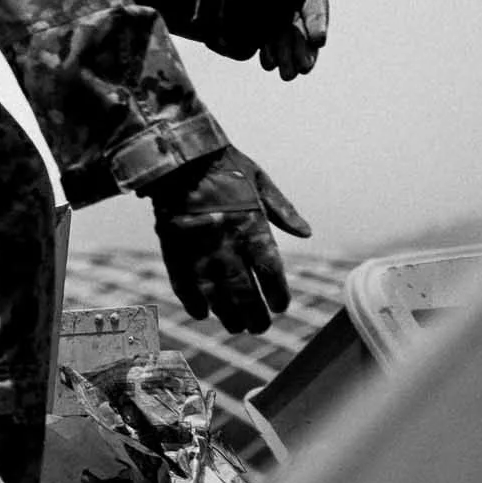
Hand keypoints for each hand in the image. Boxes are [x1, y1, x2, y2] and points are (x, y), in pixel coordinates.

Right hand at [148, 146, 311, 333]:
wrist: (178, 156)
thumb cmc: (223, 165)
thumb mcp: (259, 180)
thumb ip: (283, 209)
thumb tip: (307, 232)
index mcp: (251, 227)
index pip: (271, 273)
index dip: (278, 295)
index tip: (281, 306)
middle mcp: (227, 244)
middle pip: (245, 293)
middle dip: (255, 315)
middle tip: (259, 326)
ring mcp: (199, 250)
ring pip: (216, 296)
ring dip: (227, 316)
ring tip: (236, 326)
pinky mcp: (174, 250)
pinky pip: (184, 286)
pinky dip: (193, 303)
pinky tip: (202, 314)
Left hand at [223, 0, 328, 77]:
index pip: (314, 2)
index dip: (317, 22)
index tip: (319, 40)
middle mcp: (294, 2)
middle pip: (303, 29)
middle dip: (304, 50)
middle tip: (304, 68)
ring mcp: (278, 14)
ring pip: (288, 39)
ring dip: (289, 57)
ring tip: (287, 73)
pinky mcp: (261, 22)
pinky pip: (269, 40)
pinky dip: (270, 52)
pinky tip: (267, 61)